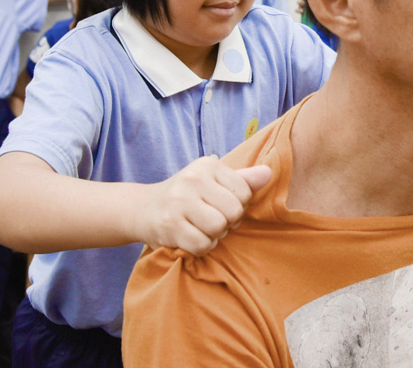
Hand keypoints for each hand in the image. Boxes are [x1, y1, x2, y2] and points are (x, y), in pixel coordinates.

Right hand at [139, 156, 272, 256]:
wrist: (143, 209)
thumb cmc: (186, 196)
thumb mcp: (213, 182)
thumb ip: (242, 179)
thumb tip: (269, 173)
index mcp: (208, 165)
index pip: (245, 192)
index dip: (239, 205)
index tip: (222, 206)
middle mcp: (193, 178)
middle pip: (234, 211)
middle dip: (227, 222)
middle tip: (212, 220)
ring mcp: (179, 201)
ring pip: (219, 228)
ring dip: (214, 236)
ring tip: (202, 228)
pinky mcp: (169, 224)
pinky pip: (202, 244)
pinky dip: (201, 247)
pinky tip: (191, 237)